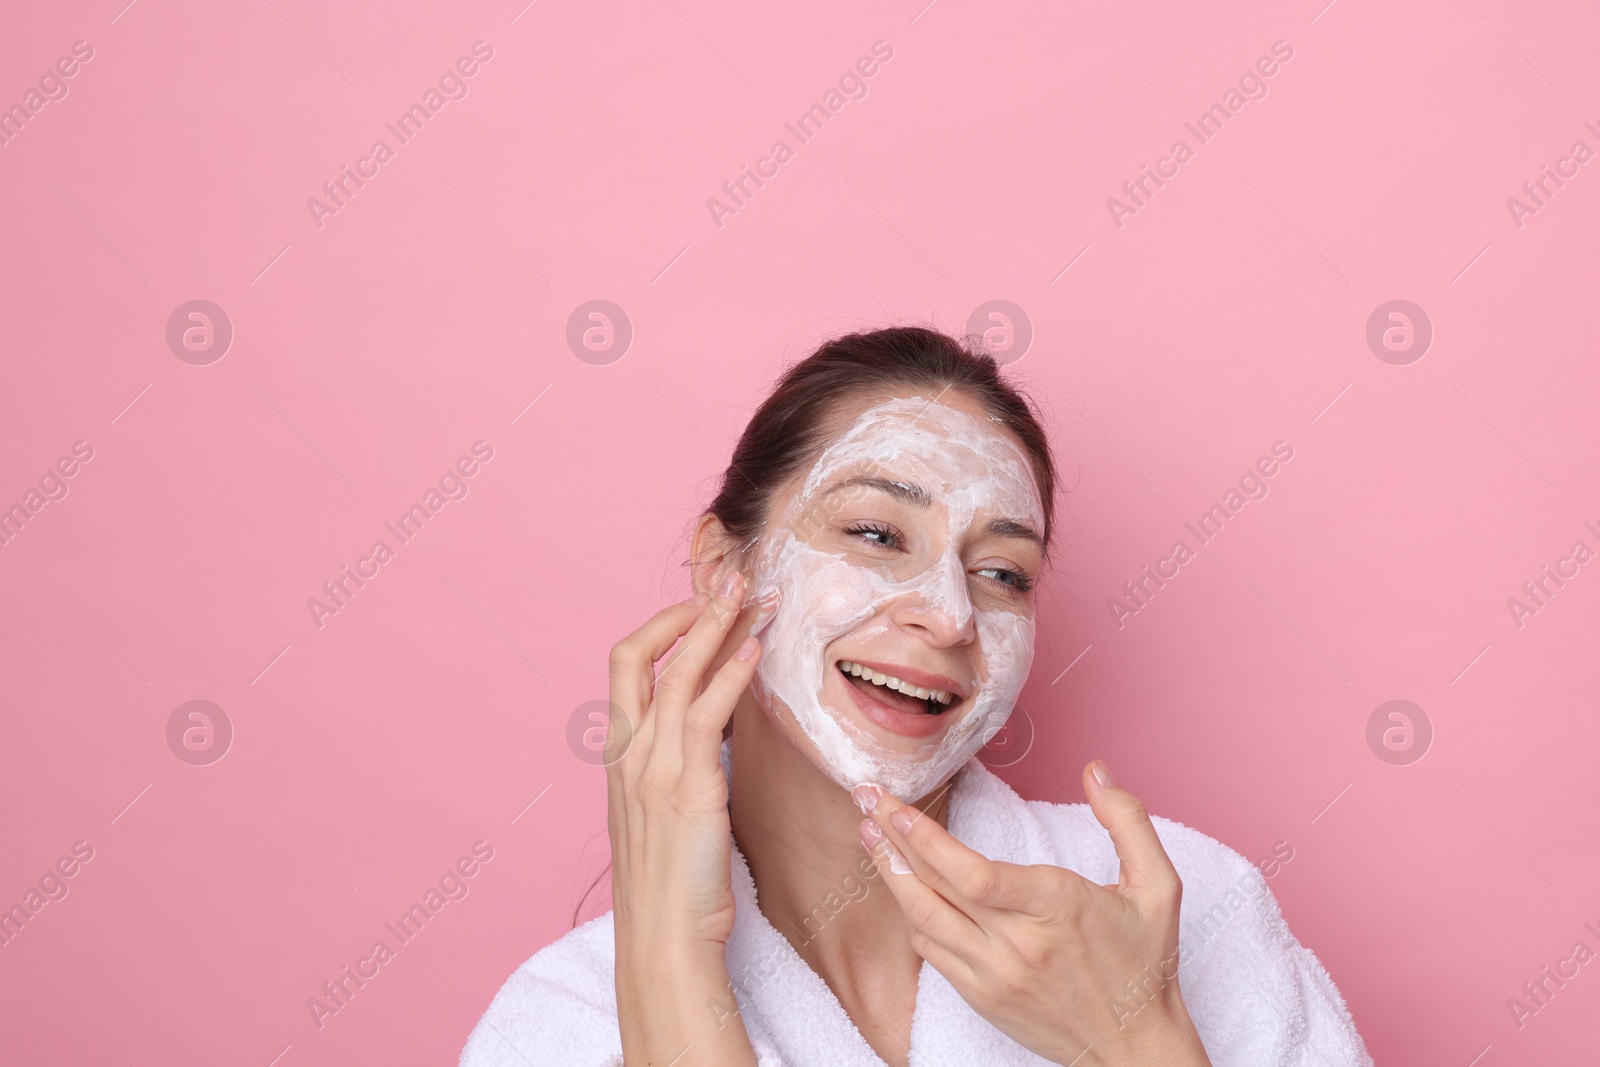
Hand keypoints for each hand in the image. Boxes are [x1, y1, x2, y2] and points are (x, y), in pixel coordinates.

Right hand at [607, 562, 775, 952]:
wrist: (663, 940)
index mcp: (618, 759)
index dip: (660, 628)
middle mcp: (628, 755)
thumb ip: (679, 771)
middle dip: (688, 609)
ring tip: (757, 594)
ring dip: (719, 625)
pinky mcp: (688, 786)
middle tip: (731, 577)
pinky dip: (730, 672)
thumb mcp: (663, 817)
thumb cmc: (671, 889)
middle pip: (639, 654)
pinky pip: (707, 713)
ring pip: (678, 672)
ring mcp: (653, 767)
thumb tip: (714, 737)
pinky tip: (756, 649)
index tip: (699, 608)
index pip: (625, 669)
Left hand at [852, 761, 1211, 1066]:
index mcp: (1057, 908)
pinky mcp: (983, 998)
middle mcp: (1019, 944)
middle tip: (864, 799)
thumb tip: (1096, 770)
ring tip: (869, 835)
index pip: (973, 875)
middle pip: (936, 890)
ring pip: (923, 921)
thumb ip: (1127, 821)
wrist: (1135, 1047)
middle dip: (891, 839)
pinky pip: (932, 952)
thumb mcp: (1157, 887)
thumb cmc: (1145, 964)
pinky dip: (912, 916)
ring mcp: (995, 975)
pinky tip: (901, 886)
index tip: (897, 807)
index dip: (926, 840)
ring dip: (890, 875)